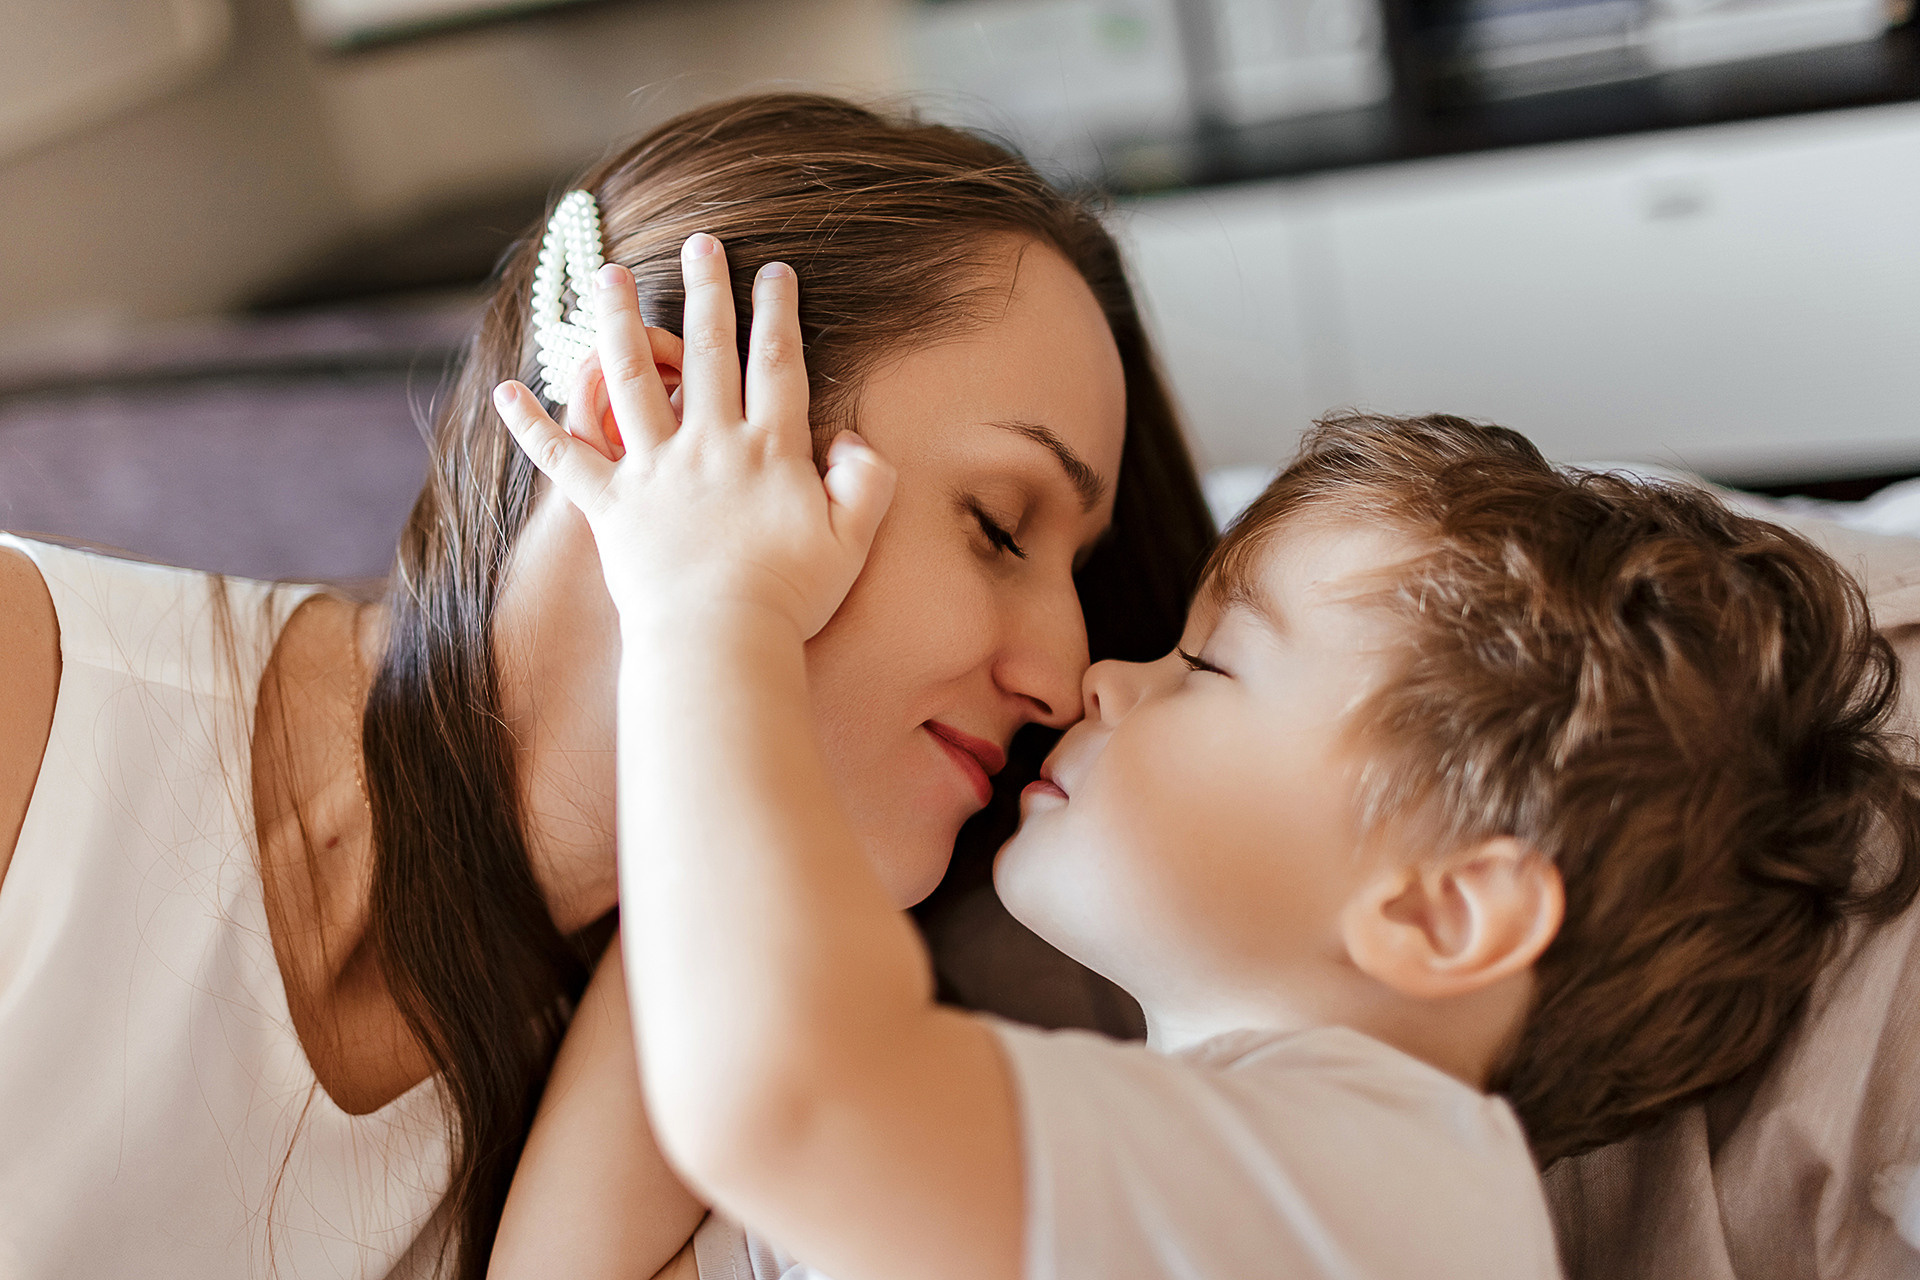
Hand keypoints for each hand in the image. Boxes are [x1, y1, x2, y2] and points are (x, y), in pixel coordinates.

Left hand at [493, 234, 895, 641]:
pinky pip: (564, 459)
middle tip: (699, 244)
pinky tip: (507, 391)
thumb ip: (867, 479)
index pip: (777, 364)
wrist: (720, 643)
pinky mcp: (610, 506)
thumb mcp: (853, 539)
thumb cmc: (791, 596)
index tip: (774, 271)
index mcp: (769, 451)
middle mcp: (708, 446)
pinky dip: (532, 426)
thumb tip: (851, 437)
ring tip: (610, 276)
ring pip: (631, 381)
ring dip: (620, 324)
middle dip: (705, 292)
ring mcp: (654, 471)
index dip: (777, 313)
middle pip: (705, 353)